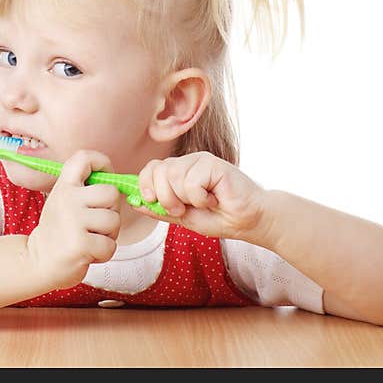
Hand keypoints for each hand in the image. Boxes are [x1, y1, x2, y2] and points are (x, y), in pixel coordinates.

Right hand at [26, 150, 121, 289]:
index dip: (102, 163)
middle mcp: (67, 198)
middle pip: (112, 193)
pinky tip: (88, 253)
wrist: (37, 262)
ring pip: (114, 221)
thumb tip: (118, 181)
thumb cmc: (59, 231)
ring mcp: (73, 221)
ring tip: (90, 239)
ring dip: (108, 235)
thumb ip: (85, 189)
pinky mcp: (80, 245)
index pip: (84, 158)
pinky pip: (110, 245)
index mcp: (64, 185)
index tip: (104, 179)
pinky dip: (103, 253)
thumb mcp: (64, 201)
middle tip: (95, 224)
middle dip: (111, 211)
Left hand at [134, 151, 266, 239]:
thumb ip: (159, 209)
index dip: (145, 184)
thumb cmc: (219, 218)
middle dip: (166, 198)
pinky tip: (215, 198)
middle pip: (158, 171)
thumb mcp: (182, 218)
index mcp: (177, 173)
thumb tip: (133, 202)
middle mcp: (187, 163)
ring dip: (186, 199)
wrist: (249, 221)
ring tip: (204, 203)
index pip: (150, 168)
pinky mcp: (213, 163)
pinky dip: (200, 198)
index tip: (152, 200)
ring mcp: (200, 161)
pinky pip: (191, 181)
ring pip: (173, 176)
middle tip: (184, 208)